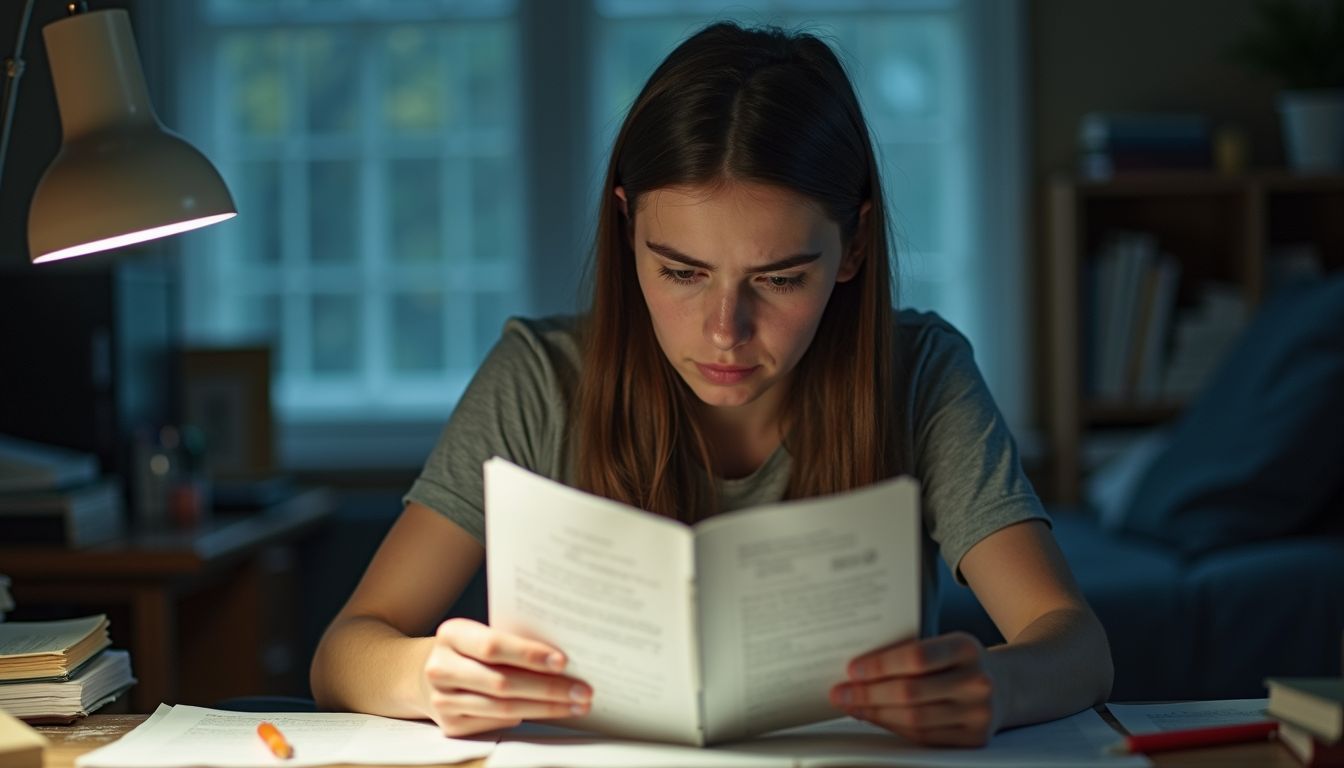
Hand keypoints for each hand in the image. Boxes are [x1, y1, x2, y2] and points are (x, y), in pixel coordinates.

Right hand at [420, 618, 591, 736]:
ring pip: (503, 709)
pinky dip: (527, 717)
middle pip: (502, 683)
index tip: (563, 661)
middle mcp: (441, 667)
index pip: (493, 646)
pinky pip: (497, 724)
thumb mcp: (479, 634)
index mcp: (452, 634)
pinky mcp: (450, 725)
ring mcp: (443, 699)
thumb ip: (510, 641)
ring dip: (546, 708)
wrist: (422, 674)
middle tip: (582, 690)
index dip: (529, 654)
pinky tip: (550, 711)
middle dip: (549, 688)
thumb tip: (563, 658)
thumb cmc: (468, 649)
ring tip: (576, 705)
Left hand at [829, 632, 1000, 746]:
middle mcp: (977, 681)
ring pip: (914, 719)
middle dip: (868, 694)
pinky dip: (894, 728)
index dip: (880, 665)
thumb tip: (858, 669)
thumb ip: (910, 652)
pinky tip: (876, 719)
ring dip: (875, 714)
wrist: (1005, 685)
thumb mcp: (945, 645)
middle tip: (841, 692)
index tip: (852, 669)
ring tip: (852, 706)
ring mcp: (979, 713)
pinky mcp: (974, 738)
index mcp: (966, 648)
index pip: (916, 657)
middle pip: (911, 693)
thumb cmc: (961, 661)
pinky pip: (924, 737)